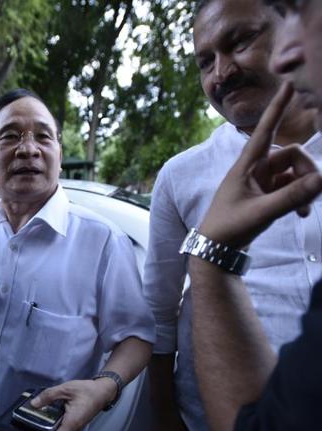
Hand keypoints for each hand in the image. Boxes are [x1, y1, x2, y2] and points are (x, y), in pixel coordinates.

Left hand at [30, 379, 114, 430]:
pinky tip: (49, 411)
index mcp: (71, 424)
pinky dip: (55, 422)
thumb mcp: (65, 388)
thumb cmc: (86, 391)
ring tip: (39, 414)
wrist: (102, 391)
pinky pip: (62, 428)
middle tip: (31, 419)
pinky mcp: (74, 425)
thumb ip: (48, 395)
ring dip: (48, 426)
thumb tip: (33, 404)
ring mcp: (74, 429)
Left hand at [199, 82, 321, 248]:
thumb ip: (292, 197)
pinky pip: (291, 187)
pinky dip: (299, 197)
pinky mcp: (265, 194)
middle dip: (307, 170)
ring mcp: (260, 182)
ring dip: (304, 187)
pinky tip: (301, 214)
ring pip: (294, 172)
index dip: (277, 108)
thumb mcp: (261, 212)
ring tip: (304, 209)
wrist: (215, 249)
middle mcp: (254, 169)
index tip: (288, 84)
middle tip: (313, 193)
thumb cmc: (229, 227)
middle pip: (292, 156)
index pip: (264, 130)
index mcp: (246, 166)